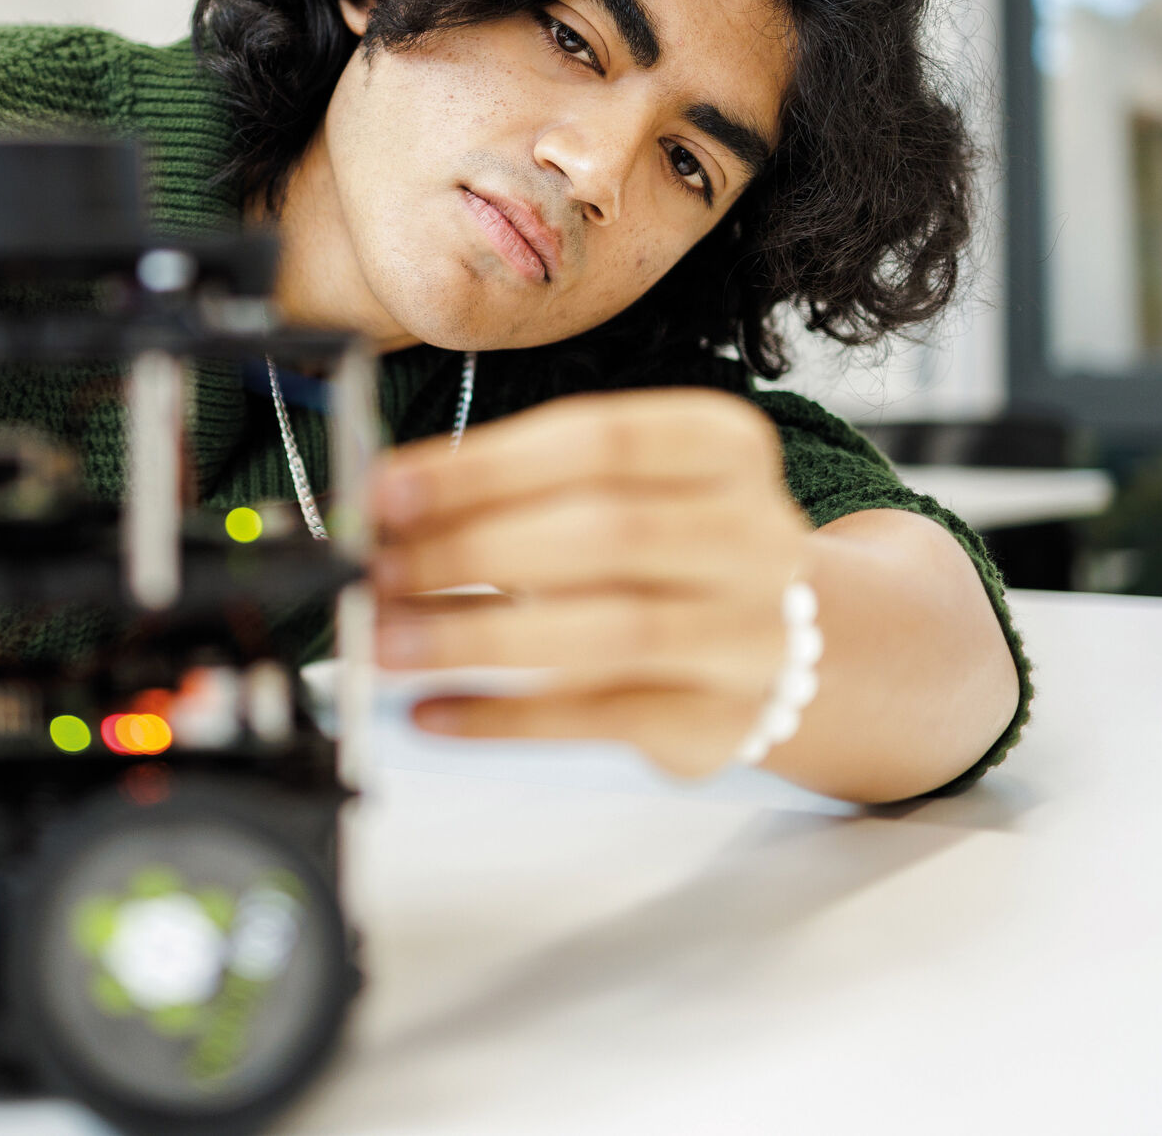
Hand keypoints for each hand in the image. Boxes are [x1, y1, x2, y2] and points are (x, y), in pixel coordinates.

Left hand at [367, 388, 808, 778]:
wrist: (783, 649)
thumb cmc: (666, 555)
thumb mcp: (612, 493)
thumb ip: (513, 492)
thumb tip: (385, 507)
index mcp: (723, 447)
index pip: (598, 441)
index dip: (485, 466)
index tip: (390, 491)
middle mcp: (752, 535)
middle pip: (604, 533)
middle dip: (471, 550)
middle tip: (378, 571)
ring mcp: (750, 633)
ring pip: (606, 632)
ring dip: (477, 636)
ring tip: (389, 642)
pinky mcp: (719, 720)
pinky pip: (598, 719)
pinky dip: (503, 717)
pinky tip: (431, 711)